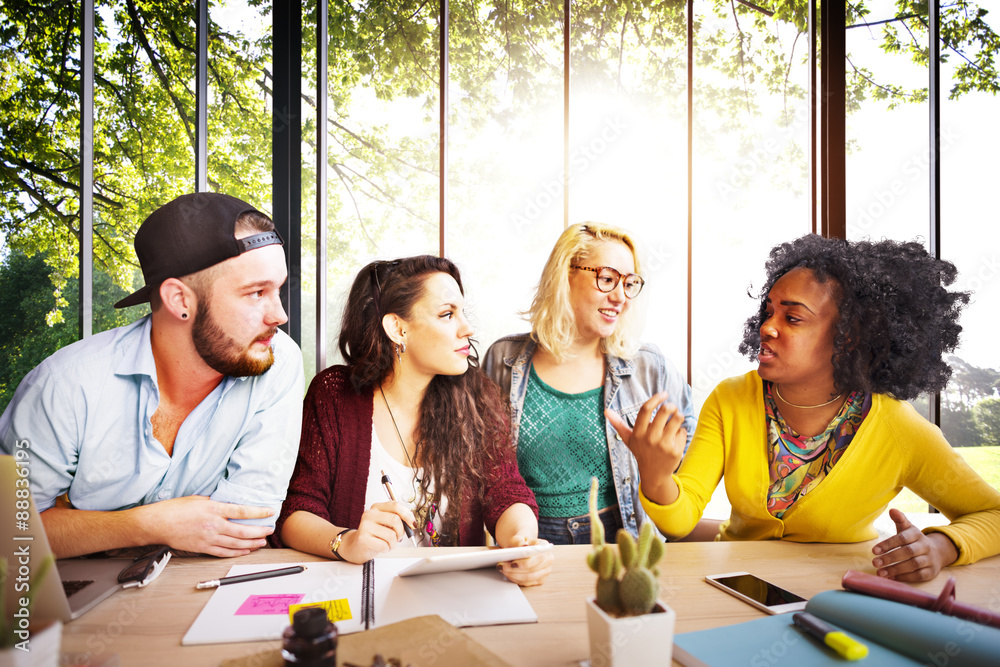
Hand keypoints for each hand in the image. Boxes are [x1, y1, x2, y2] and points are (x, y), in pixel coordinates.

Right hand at [140, 495, 272, 556]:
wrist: (157, 523)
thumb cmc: (175, 509)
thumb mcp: (199, 499)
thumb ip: (215, 502)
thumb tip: (228, 503)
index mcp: (214, 509)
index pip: (242, 511)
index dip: (258, 512)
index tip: (270, 512)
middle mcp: (213, 525)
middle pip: (242, 531)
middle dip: (259, 531)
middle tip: (269, 530)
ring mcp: (208, 538)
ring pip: (236, 544)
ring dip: (251, 544)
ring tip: (262, 542)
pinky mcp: (202, 548)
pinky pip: (223, 552)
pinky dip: (237, 552)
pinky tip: (245, 551)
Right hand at [340, 501, 415, 562]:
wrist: (355, 547)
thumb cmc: (373, 536)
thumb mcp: (385, 524)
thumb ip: (397, 520)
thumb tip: (411, 523)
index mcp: (376, 507)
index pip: (395, 506)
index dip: (407, 515)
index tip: (412, 524)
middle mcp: (369, 514)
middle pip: (395, 520)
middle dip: (401, 532)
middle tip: (398, 538)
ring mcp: (365, 526)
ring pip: (391, 535)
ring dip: (393, 543)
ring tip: (388, 544)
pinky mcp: (363, 538)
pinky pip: (384, 545)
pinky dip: (386, 549)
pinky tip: (381, 548)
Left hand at [496, 536, 552, 586]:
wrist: (522, 548)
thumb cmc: (520, 543)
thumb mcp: (518, 538)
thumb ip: (520, 541)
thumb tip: (523, 547)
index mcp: (545, 547)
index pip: (538, 558)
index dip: (525, 563)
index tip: (512, 564)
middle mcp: (548, 560)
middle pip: (532, 570)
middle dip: (515, 570)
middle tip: (501, 567)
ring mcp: (546, 571)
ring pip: (528, 578)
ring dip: (513, 575)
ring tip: (502, 570)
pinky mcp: (540, 580)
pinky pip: (527, 583)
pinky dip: (515, 579)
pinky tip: (508, 574)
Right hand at [605, 391, 686, 504]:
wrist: (654, 474)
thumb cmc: (641, 451)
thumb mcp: (629, 439)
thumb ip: (618, 424)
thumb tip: (606, 411)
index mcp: (638, 433)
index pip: (645, 409)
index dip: (656, 398)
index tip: (664, 393)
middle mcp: (650, 438)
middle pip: (665, 411)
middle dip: (671, 406)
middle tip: (671, 407)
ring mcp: (663, 445)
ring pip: (677, 419)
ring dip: (678, 416)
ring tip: (676, 419)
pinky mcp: (675, 451)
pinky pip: (682, 431)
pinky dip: (681, 431)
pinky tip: (675, 438)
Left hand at [871, 508, 958, 581]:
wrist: (938, 552)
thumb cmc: (915, 540)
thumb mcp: (908, 528)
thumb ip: (900, 520)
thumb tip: (892, 510)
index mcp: (917, 534)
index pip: (902, 538)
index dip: (888, 544)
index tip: (874, 551)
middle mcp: (925, 546)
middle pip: (908, 552)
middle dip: (890, 558)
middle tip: (875, 563)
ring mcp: (930, 560)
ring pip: (913, 565)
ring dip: (895, 570)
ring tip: (880, 572)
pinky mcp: (932, 572)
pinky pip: (919, 576)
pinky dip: (905, 577)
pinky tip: (891, 578)